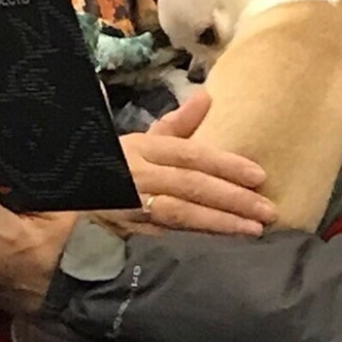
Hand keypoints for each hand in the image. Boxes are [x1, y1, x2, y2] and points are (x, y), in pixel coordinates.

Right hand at [99, 92, 276, 237]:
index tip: (259, 175)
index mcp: (143, 148)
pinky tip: (223, 245)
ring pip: (182, 214)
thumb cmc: (116, 166)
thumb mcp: (142, 140)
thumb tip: (206, 96)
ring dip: (220, 223)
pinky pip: (169, 236)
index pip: (190, 154)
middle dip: (232, 197)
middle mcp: (139, 176)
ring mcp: (134, 207)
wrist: (73, 199)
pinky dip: (197, 240)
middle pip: (191, 184)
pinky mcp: (131, 233)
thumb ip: (178, 123)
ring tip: (254, 229)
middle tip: (267, 209)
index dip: (225, 164)